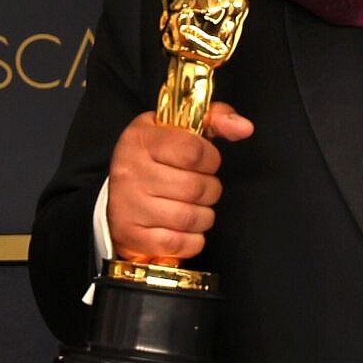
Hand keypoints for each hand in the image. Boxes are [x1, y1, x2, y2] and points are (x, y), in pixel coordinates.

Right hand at [104, 104, 251, 262]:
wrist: (117, 194)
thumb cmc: (158, 158)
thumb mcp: (180, 128)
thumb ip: (216, 119)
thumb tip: (244, 127)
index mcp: (141, 139)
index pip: (194, 151)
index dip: (211, 159)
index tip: (206, 162)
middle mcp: (129, 171)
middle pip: (195, 188)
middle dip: (210, 190)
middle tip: (201, 187)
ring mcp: (127, 205)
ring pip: (190, 218)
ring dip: (203, 216)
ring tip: (193, 207)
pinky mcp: (130, 235)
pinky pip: (179, 243)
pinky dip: (191, 239)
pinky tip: (183, 228)